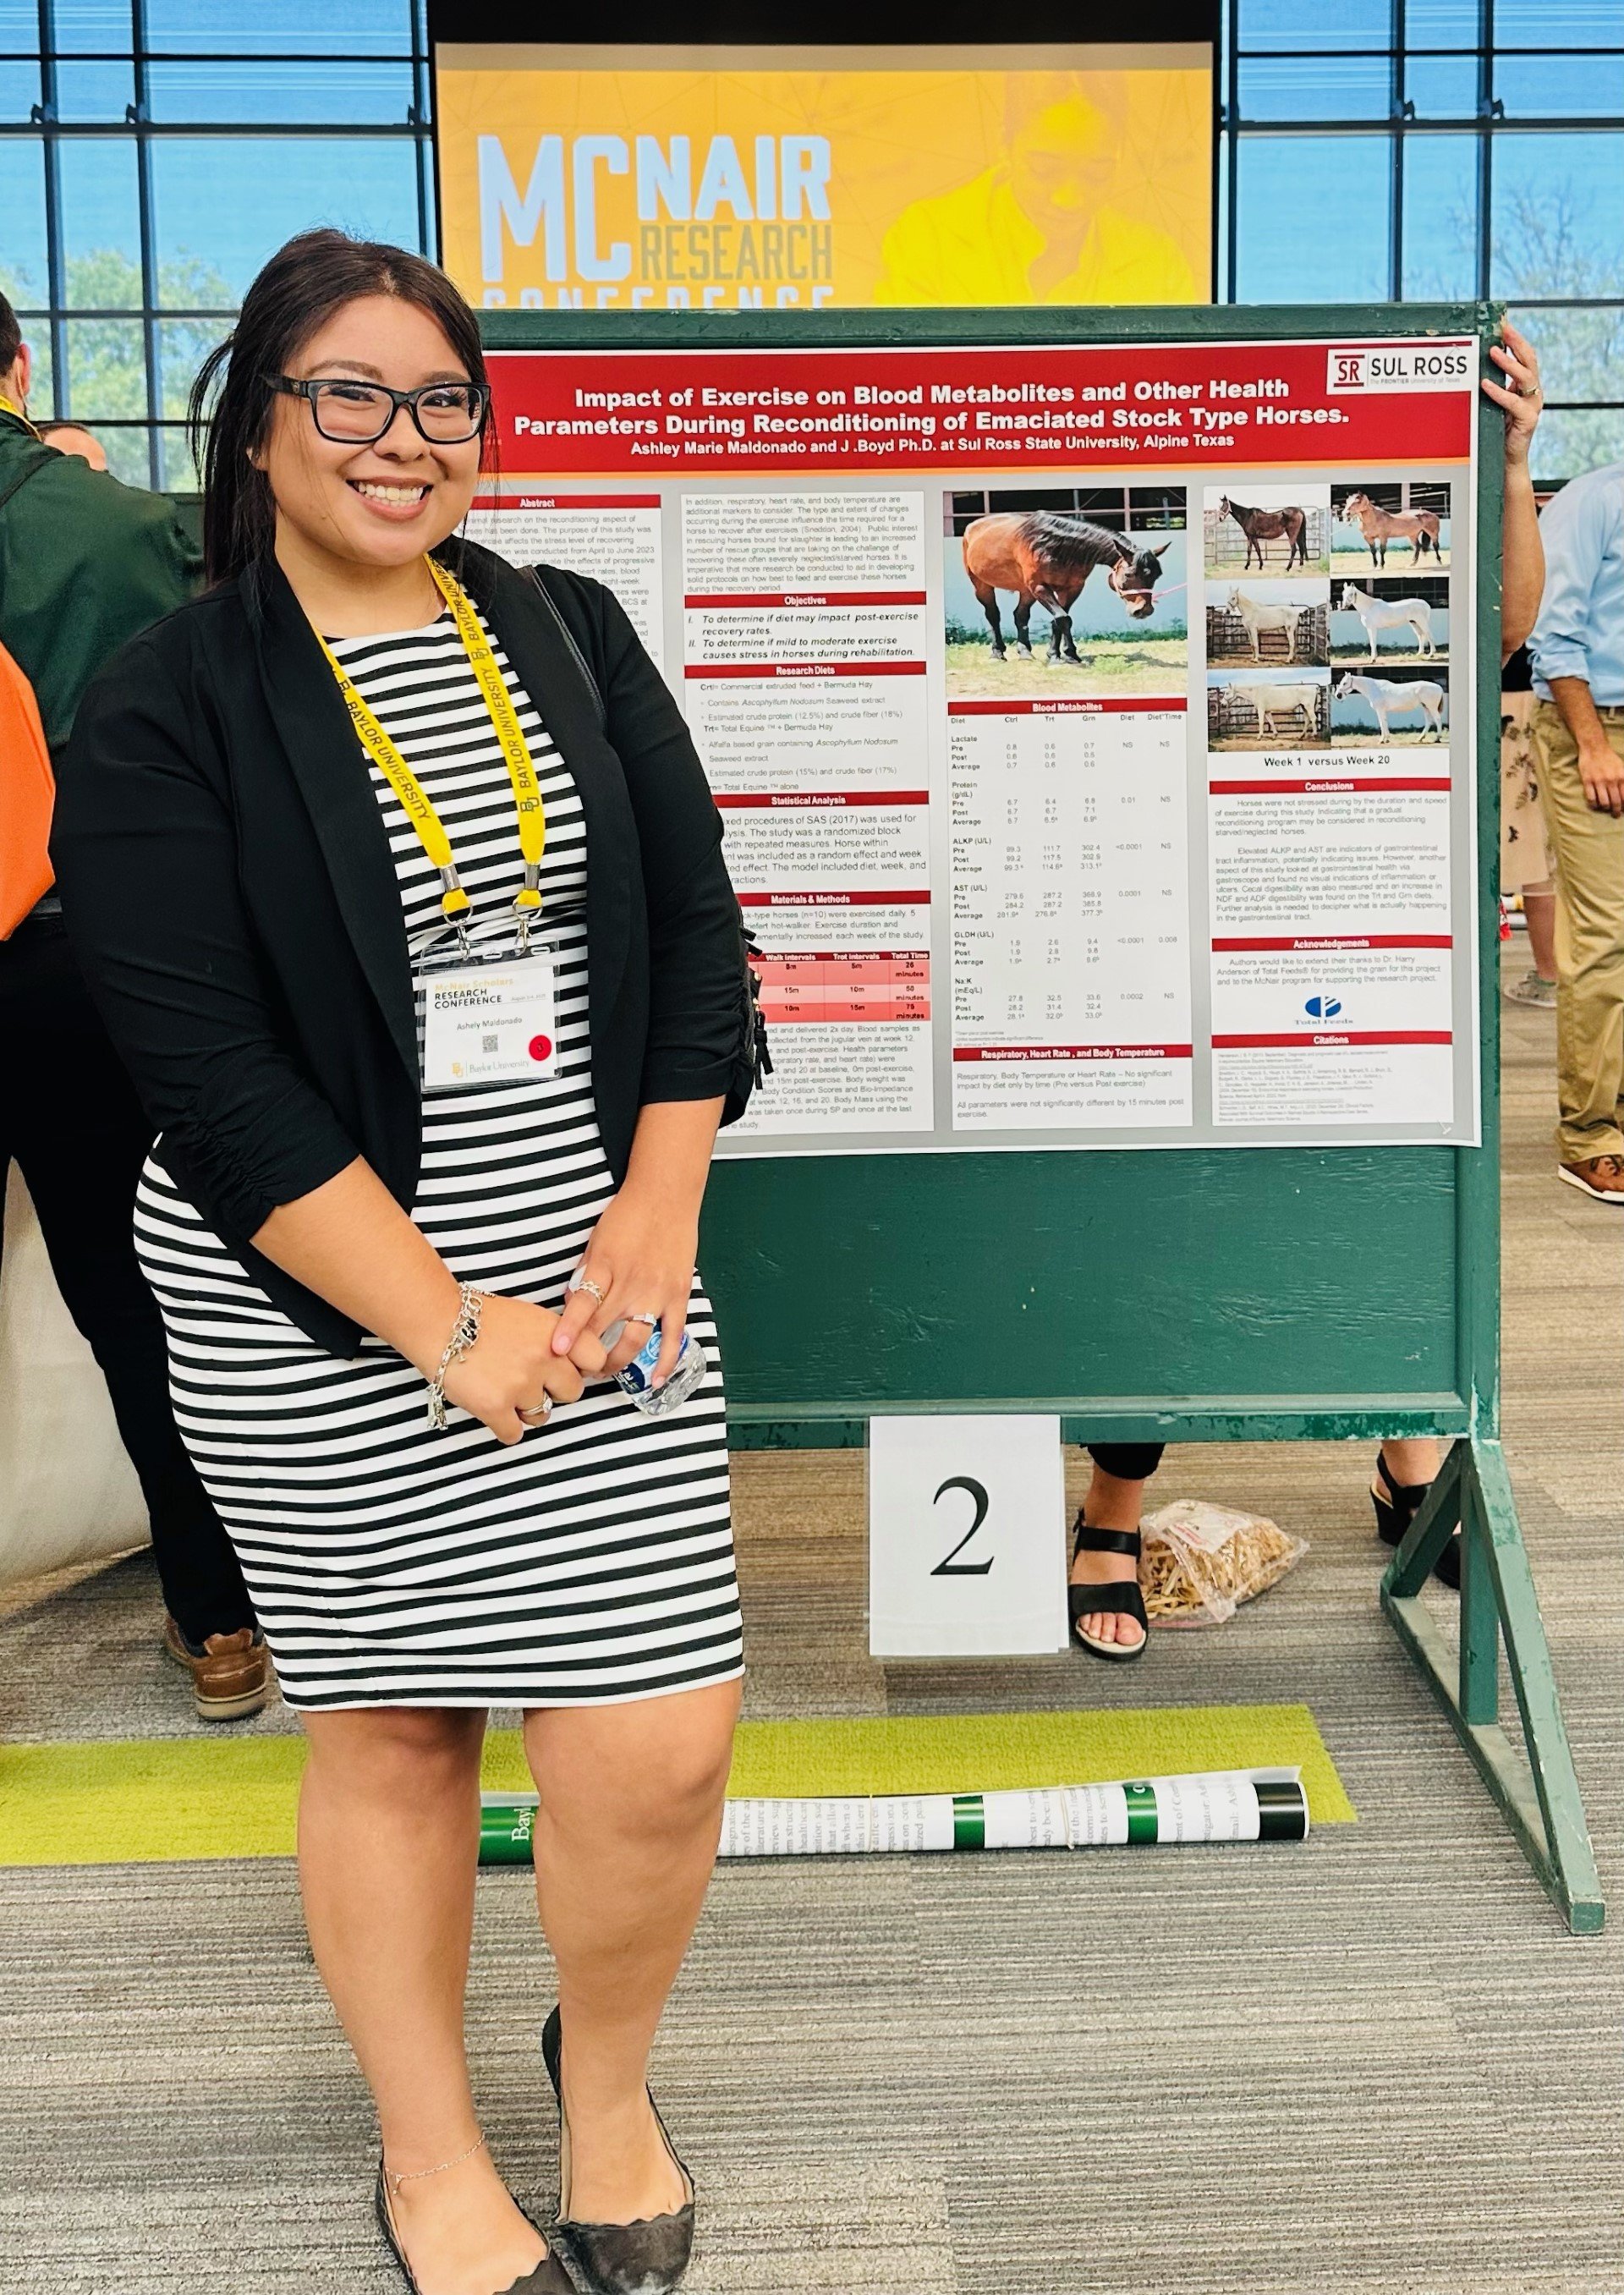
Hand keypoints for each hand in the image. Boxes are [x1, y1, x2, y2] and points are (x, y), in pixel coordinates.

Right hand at [440, 1292, 595, 1444]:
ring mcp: (520, 1385)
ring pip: (542, 1416)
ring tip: (503, 1389)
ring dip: (526, 1409)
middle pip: (572, 1392)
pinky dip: (503, 1426)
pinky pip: (514, 1434)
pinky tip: (492, 1408)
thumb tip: (574, 1363)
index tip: (569, 1369)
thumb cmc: (478, 1317)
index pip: (596, 1358)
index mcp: (554, 1333)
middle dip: (554, 1390)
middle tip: (529, 1381)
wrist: (436, 1321)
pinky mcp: (495, 1408)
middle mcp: (543, 1359)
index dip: (584, 1367)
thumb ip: (553, 1338)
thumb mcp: (528, 1316)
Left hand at [550, 1187, 698, 1387]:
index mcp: (606, 1266)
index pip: (584, 1304)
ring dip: (618, 1361)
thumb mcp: (596, 1241)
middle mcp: (631, 1283)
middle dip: (587, 1353)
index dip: (569, 1329)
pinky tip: (655, 1380)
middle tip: (575, 1369)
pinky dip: (664, 1360)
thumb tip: (574, 1305)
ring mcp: (657, 1292)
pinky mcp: (678, 1296)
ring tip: (604, 1372)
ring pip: (635, 1339)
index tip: (557, 1349)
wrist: (667, 1195)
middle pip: (604, 1329)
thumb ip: (586, 1274)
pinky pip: (672, 1335)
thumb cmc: (628, 1214)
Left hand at [1482, 319, 1541, 467]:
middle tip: (1503, 330)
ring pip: (1525, 377)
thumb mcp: (1495, 403)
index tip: (1504, 324)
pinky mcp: (1528, 421)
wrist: (1506, 462)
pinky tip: (1486, 384)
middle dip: (1517, 342)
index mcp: (1526, 387)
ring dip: (1509, 362)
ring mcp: (1532, 406)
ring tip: (1494, 352)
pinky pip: (1514, 402)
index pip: (1525, 356)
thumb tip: (1479, 362)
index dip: (1516, 339)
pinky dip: (1499, 392)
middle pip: (1530, 360)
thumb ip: (1494, 384)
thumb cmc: (1498, 432)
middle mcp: (1533, 393)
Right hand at [1579, 738, 1623, 816]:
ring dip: (1605, 808)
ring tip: (1605, 809)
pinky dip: (1593, 805)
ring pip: (1603, 802)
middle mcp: (1611, 780)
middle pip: (1615, 802)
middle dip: (1616, 811)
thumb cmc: (1610, 758)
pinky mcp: (1587, 781)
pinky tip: (1595, 805)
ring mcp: (1599, 781)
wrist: (1595, 748)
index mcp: (1622, 776)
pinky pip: (1591, 798)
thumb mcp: (1623, 768)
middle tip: (1615, 815)